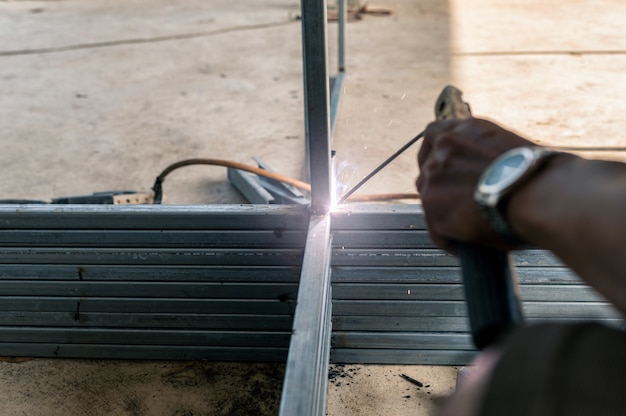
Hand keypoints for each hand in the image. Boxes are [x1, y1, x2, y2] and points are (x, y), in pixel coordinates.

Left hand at [416, 118, 533, 251]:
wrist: (540, 194)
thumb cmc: (542, 177)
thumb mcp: (512, 148)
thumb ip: (487, 155)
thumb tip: (491, 173)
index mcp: (464, 130)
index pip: (434, 135)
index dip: (435, 153)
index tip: (443, 167)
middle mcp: (443, 150)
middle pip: (427, 171)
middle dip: (440, 187)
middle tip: (460, 205)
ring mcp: (434, 177)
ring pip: (429, 200)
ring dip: (445, 214)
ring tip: (469, 229)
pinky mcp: (433, 207)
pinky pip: (435, 229)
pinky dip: (449, 239)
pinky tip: (467, 245)